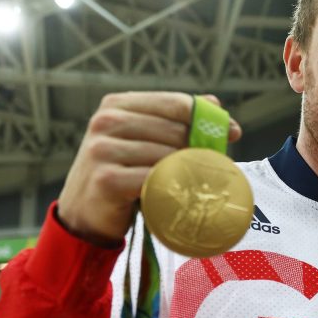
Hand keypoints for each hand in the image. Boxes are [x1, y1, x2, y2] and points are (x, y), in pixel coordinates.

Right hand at [57, 92, 241, 243]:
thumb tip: (215, 103)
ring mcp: (102, 150)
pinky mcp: (106, 179)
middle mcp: (106, 122)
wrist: (84, 214)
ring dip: (188, 170)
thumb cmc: (121, 173)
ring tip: (197, 182)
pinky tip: (179, 194)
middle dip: (199, 148)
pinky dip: (172, 187)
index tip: (233, 132)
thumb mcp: (142, 140)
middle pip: (174, 130)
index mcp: (117, 104)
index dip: (206, 116)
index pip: (174, 103)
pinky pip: (154, 179)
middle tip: (214, 165)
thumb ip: (174, 120)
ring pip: (166, 155)